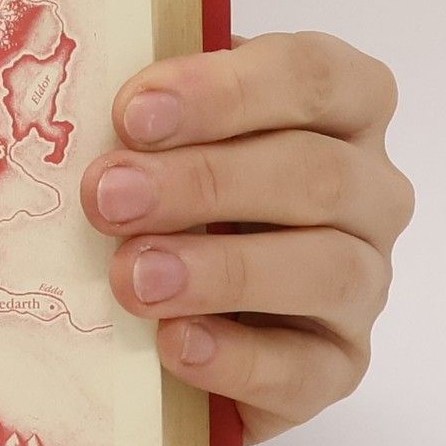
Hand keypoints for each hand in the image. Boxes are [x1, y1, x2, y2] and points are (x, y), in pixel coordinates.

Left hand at [81, 32, 412, 443]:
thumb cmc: (174, 200)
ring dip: (221, 271)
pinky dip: (236, 358)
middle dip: (202, 183)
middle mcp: (369, 192)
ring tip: (133, 277)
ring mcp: (363, 283)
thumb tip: (77, 106)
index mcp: (339, 110)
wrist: (179, 312)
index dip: (224, 90)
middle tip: (107, 198)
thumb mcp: (160, 141)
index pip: (312, 76)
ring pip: (325, 269)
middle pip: (315, 173)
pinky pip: (304, 369)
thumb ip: (146, 119)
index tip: (132, 113)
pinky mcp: (335, 365)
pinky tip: (174, 343)